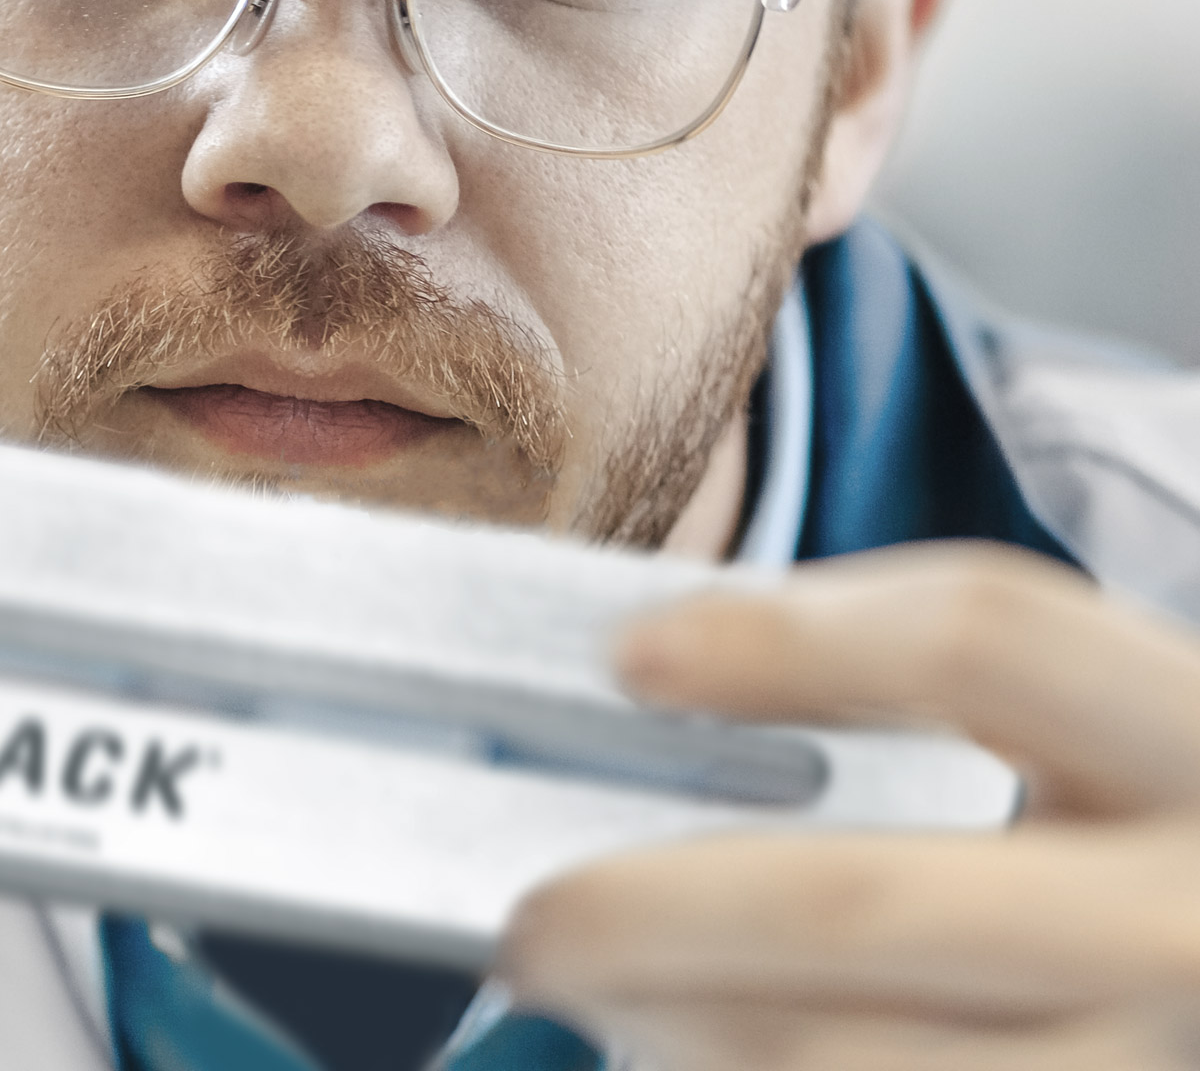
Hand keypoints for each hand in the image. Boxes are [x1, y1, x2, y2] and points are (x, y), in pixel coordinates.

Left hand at [500, 542, 1199, 1069]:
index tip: (630, 656)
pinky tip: (685, 1053)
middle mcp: (1185, 924)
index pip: (984, 639)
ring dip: (674, 1031)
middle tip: (531, 921)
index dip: (790, 637)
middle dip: (642, 909)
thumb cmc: (1132, 865)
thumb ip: (927, 703)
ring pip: (838, 1060)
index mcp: (1191, 747)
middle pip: (851, 901)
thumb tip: (656, 683)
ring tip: (605, 1002)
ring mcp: (1150, 1070)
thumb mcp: (1097, 754)